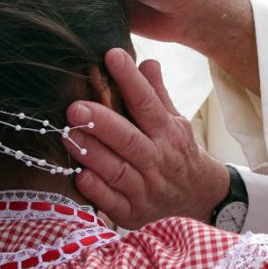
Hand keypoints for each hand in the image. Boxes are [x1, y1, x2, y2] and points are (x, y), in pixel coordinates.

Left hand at [63, 48, 229, 228]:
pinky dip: (97, 192)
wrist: (197, 197)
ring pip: (118, 171)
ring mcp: (146, 189)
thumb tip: (147, 61)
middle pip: (129, 139)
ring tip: (69, 136)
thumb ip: (157, 93)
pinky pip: (113, 203)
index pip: (147, 102)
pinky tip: (80, 176)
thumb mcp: (175, 121)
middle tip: (76, 107)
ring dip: (93, 155)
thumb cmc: (176, 151)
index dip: (130, 79)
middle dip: (103, 123)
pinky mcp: (133, 213)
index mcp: (168, 132)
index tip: (112, 55)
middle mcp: (158, 159)